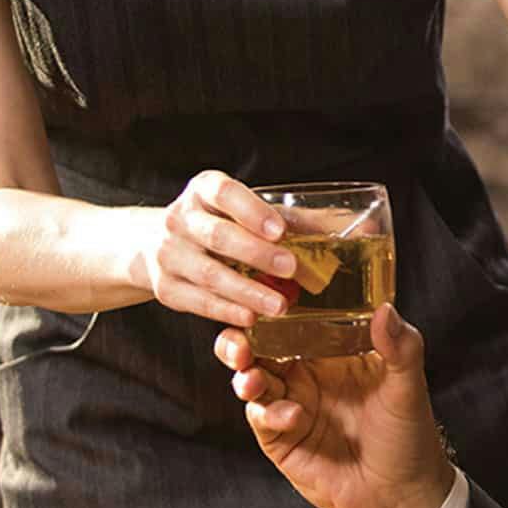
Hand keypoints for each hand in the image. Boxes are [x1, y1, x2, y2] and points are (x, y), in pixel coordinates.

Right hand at [132, 170, 297, 326]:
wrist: (164, 244)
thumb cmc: (221, 223)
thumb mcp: (245, 209)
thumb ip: (288, 218)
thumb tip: (343, 227)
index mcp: (204, 190)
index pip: (225, 193)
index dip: (253, 211)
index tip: (280, 231)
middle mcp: (180, 218)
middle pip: (219, 236)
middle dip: (257, 254)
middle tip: (291, 268)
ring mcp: (169, 254)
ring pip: (210, 275)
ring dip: (248, 292)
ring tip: (280, 305)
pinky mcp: (166, 287)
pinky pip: (199, 302)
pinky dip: (227, 311)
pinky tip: (251, 318)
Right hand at [217, 304, 456, 507]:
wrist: (401, 494)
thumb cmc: (408, 433)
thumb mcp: (407, 385)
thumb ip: (400, 346)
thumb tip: (385, 309)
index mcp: (331, 351)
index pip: (294, 320)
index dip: (274, 309)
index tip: (263, 298)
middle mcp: (306, 374)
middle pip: (260, 347)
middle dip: (241, 341)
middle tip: (239, 343)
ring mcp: (291, 405)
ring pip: (252, 380)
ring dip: (246, 376)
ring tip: (252, 379)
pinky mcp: (282, 440)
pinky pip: (263, 418)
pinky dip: (270, 413)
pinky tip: (292, 415)